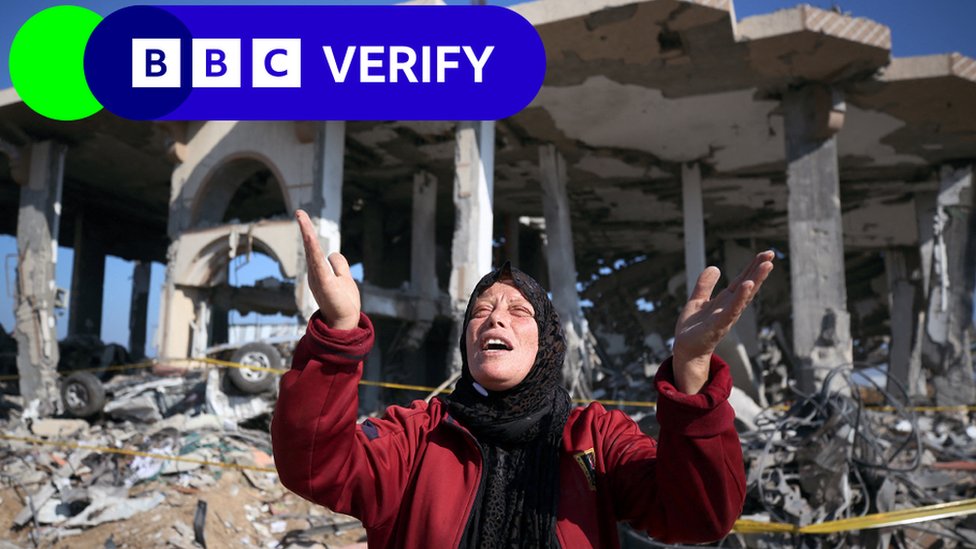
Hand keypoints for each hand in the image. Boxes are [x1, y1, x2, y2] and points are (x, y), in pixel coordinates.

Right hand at [296, 209, 360, 329]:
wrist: (345, 322)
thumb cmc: (343, 303)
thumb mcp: (344, 278)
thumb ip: (339, 265)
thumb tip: (333, 253)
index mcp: (319, 272)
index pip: (314, 249)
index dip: (309, 234)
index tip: (303, 217)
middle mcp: (315, 273)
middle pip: (310, 247)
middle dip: (305, 228)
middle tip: (299, 212)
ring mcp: (318, 278)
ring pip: (311, 251)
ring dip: (307, 233)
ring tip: (301, 216)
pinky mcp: (323, 283)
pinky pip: (316, 262)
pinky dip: (312, 248)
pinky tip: (308, 236)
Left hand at [671, 251, 773, 393]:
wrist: (685, 350)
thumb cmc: (693, 329)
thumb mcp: (697, 301)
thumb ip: (705, 286)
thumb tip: (715, 268)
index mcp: (726, 300)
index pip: (742, 280)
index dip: (753, 266)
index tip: (766, 253)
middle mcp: (730, 307)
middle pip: (747, 285)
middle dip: (759, 270)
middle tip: (771, 254)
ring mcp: (726, 316)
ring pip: (744, 296)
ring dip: (756, 280)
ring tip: (766, 265)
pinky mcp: (718, 325)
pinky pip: (731, 310)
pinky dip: (740, 298)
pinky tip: (747, 286)